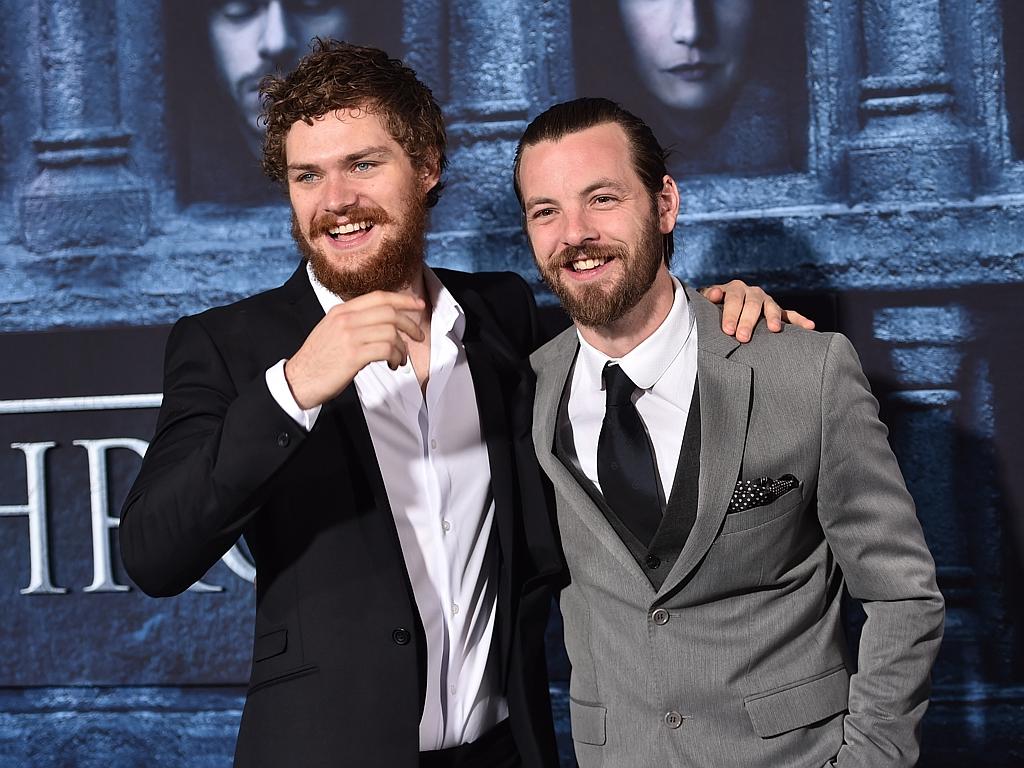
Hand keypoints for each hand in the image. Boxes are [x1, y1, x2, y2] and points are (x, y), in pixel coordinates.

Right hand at [285, 291, 425, 408]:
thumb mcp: (333, 329)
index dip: (403, 299)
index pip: (379, 297)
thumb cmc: (319, 359)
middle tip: (418, 336)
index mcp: (341, 311)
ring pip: (391, 332)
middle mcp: (345, 319)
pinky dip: (396, 357)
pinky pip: (386, 349)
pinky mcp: (353, 356)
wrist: (299, 380)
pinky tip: (393, 365)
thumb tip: (385, 322)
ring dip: (402, 347)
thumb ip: (355, 321)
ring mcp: (349, 336)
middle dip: (410, 324)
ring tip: (399, 359)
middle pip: (389, 312)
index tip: (418, 304)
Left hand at [701, 280, 814, 342]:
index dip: (731, 314)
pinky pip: (790, 315)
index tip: (728, 330)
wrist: (722, 305)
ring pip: (771, 308)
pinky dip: (800, 320)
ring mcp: (766, 301)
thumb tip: (715, 293)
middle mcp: (752, 292)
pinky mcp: (777, 311)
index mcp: (734, 289)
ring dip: (773, 318)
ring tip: (774, 329)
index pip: (733, 300)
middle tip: (743, 337)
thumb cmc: (713, 307)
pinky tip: (811, 326)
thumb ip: (708, 296)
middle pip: (752, 304)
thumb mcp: (707, 300)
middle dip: (747, 321)